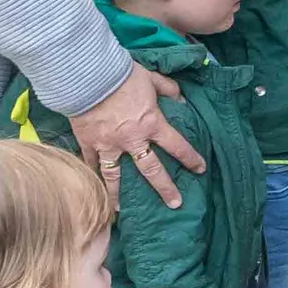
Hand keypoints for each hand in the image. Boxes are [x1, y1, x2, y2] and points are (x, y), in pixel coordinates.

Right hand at [73, 62, 203, 207]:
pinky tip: (93, 188)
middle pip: (151, 170)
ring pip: (115, 177)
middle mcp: (132, 140)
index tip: (199, 169)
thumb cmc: (122, 76)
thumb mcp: (152, 79)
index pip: (177, 146)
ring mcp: (108, 145)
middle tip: (174, 204)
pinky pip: (91, 164)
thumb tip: (182, 100)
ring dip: (118, 195)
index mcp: (151, 124)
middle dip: (165, 188)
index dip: (190, 158)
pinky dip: (92, 175)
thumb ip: (169, 90)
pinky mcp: (88, 143)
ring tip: (120, 211)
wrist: (88, 76)